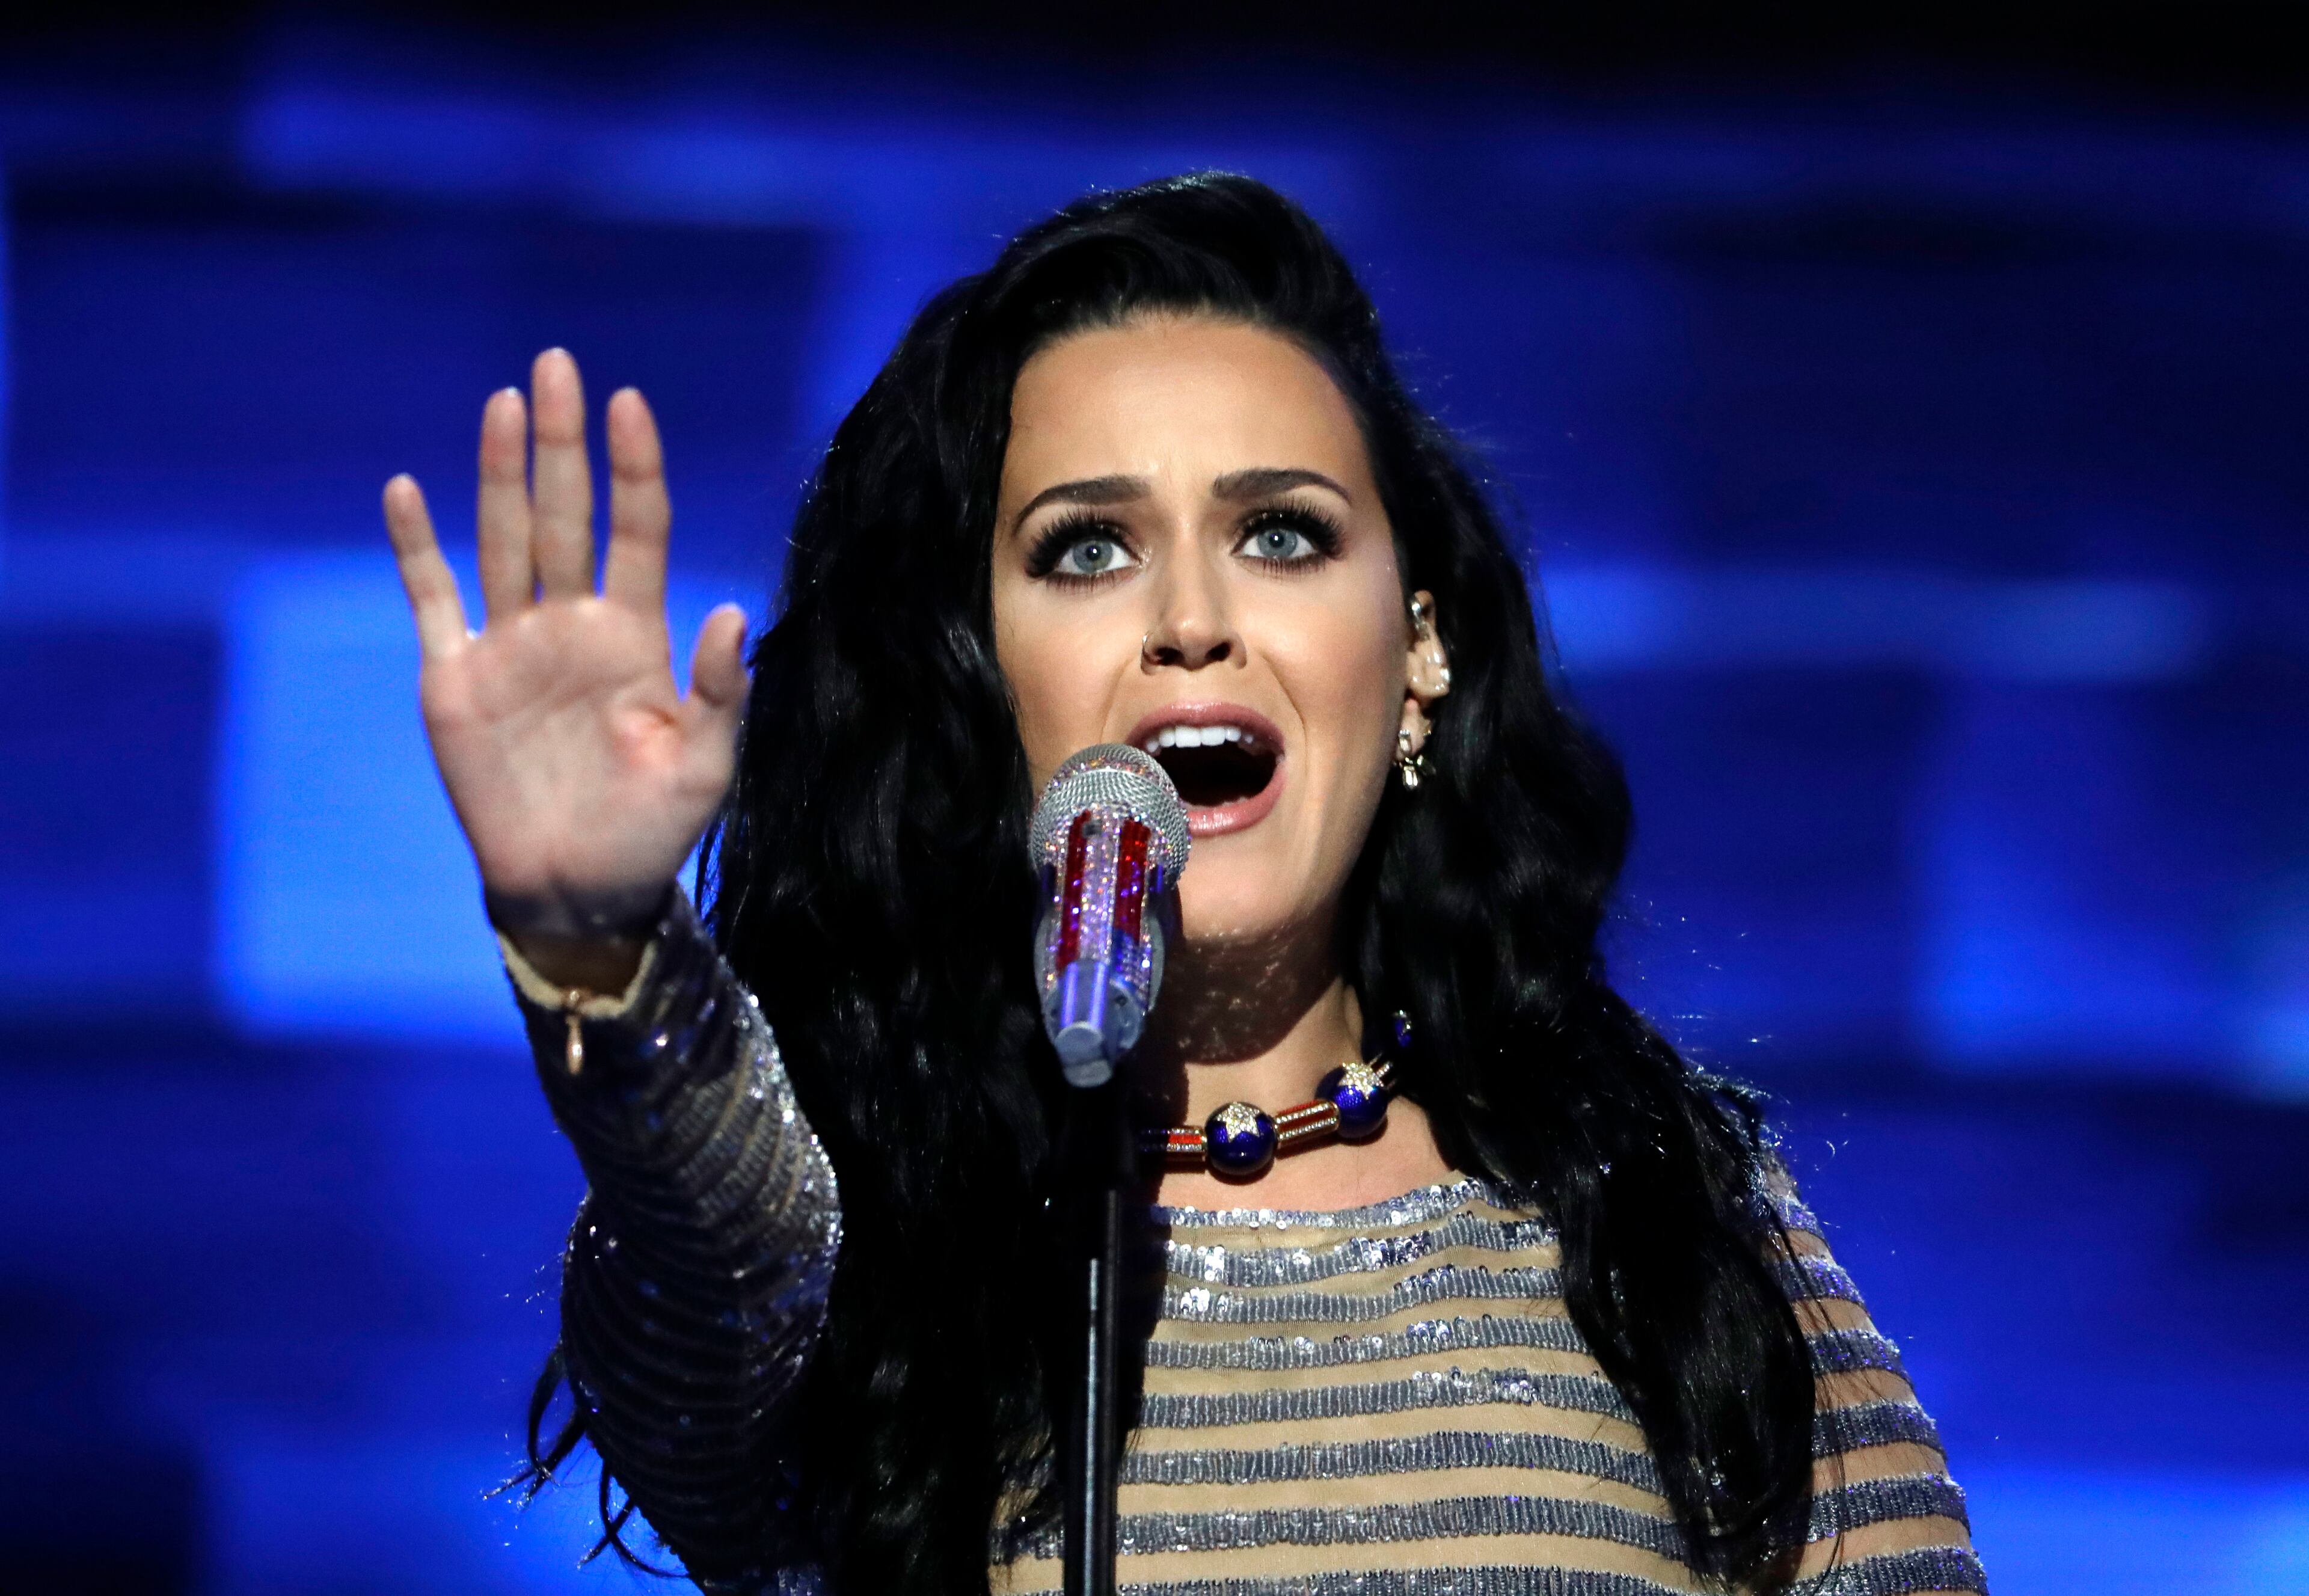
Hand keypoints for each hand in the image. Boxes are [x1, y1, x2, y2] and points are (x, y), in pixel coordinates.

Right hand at [383, 349, 746, 977]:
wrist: (580, 891)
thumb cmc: (653, 831)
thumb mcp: (706, 766)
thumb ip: (720, 691)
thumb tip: (733, 612)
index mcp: (634, 637)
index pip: (635, 532)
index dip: (633, 471)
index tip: (629, 405)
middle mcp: (571, 626)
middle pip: (563, 515)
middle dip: (561, 445)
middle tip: (557, 365)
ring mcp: (510, 647)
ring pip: (503, 540)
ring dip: (500, 473)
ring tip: (505, 403)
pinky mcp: (455, 680)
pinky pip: (432, 600)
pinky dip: (416, 547)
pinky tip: (408, 489)